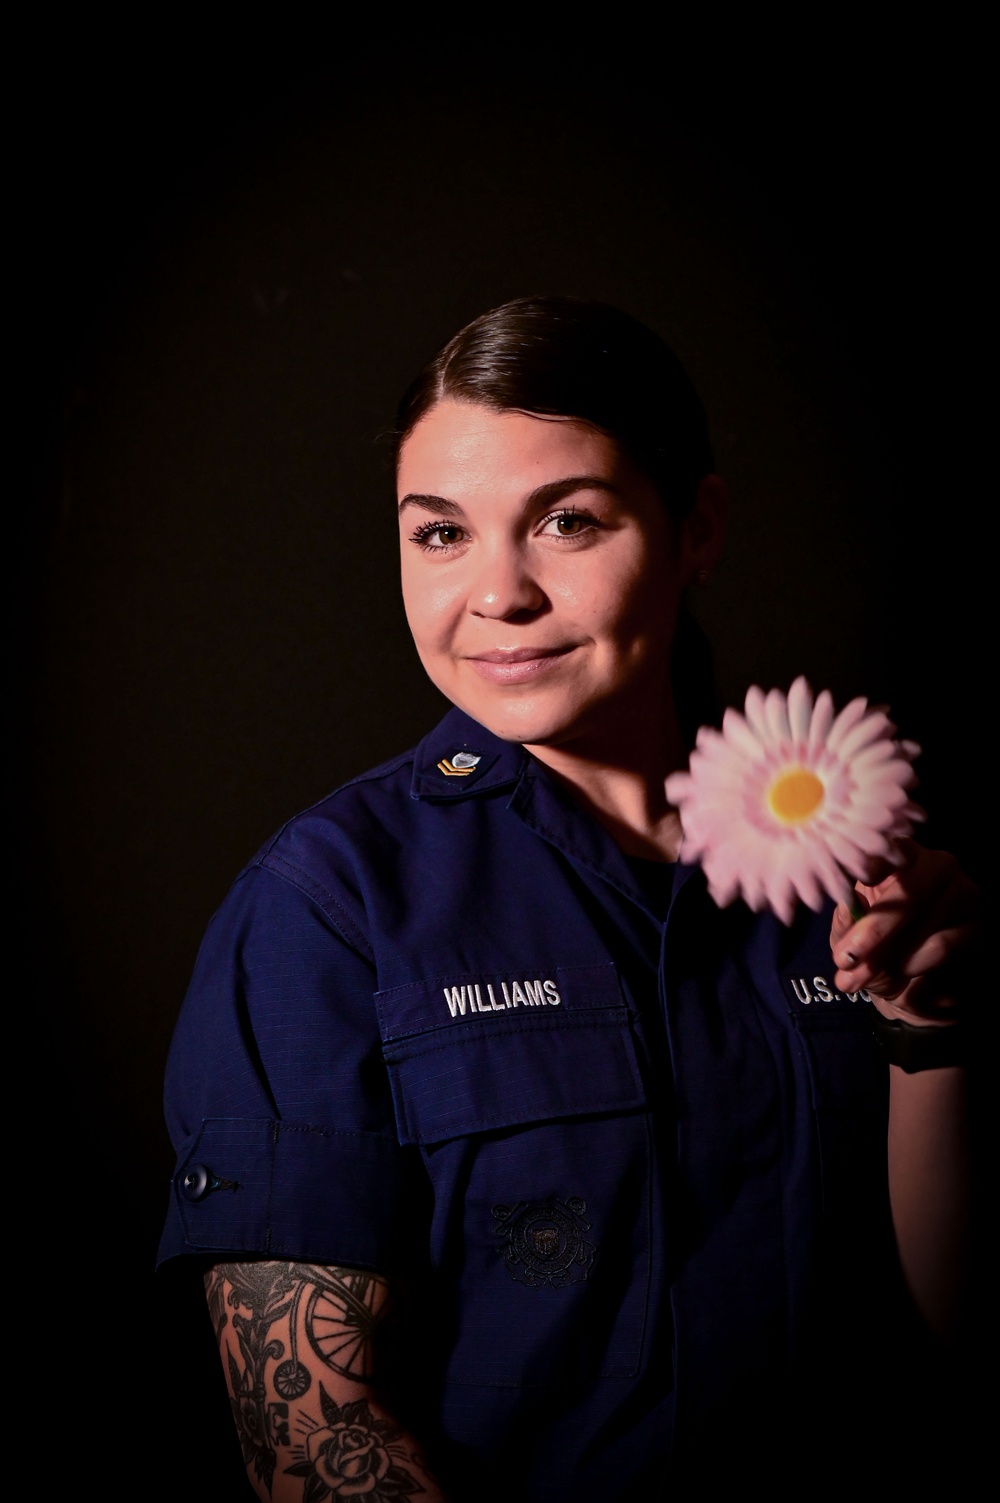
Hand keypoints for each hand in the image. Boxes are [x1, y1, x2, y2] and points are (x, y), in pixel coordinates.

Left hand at [830, 840, 979, 1024]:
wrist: (906, 978)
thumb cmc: (871, 941)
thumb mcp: (848, 930)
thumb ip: (846, 920)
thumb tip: (849, 910)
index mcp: (899, 853)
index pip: (890, 847)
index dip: (875, 862)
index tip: (863, 880)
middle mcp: (936, 863)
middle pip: (910, 889)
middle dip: (875, 928)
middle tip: (845, 959)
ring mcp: (963, 891)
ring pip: (925, 921)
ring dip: (889, 954)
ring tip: (860, 977)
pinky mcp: (977, 925)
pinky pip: (943, 944)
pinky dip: (915, 962)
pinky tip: (899, 971)